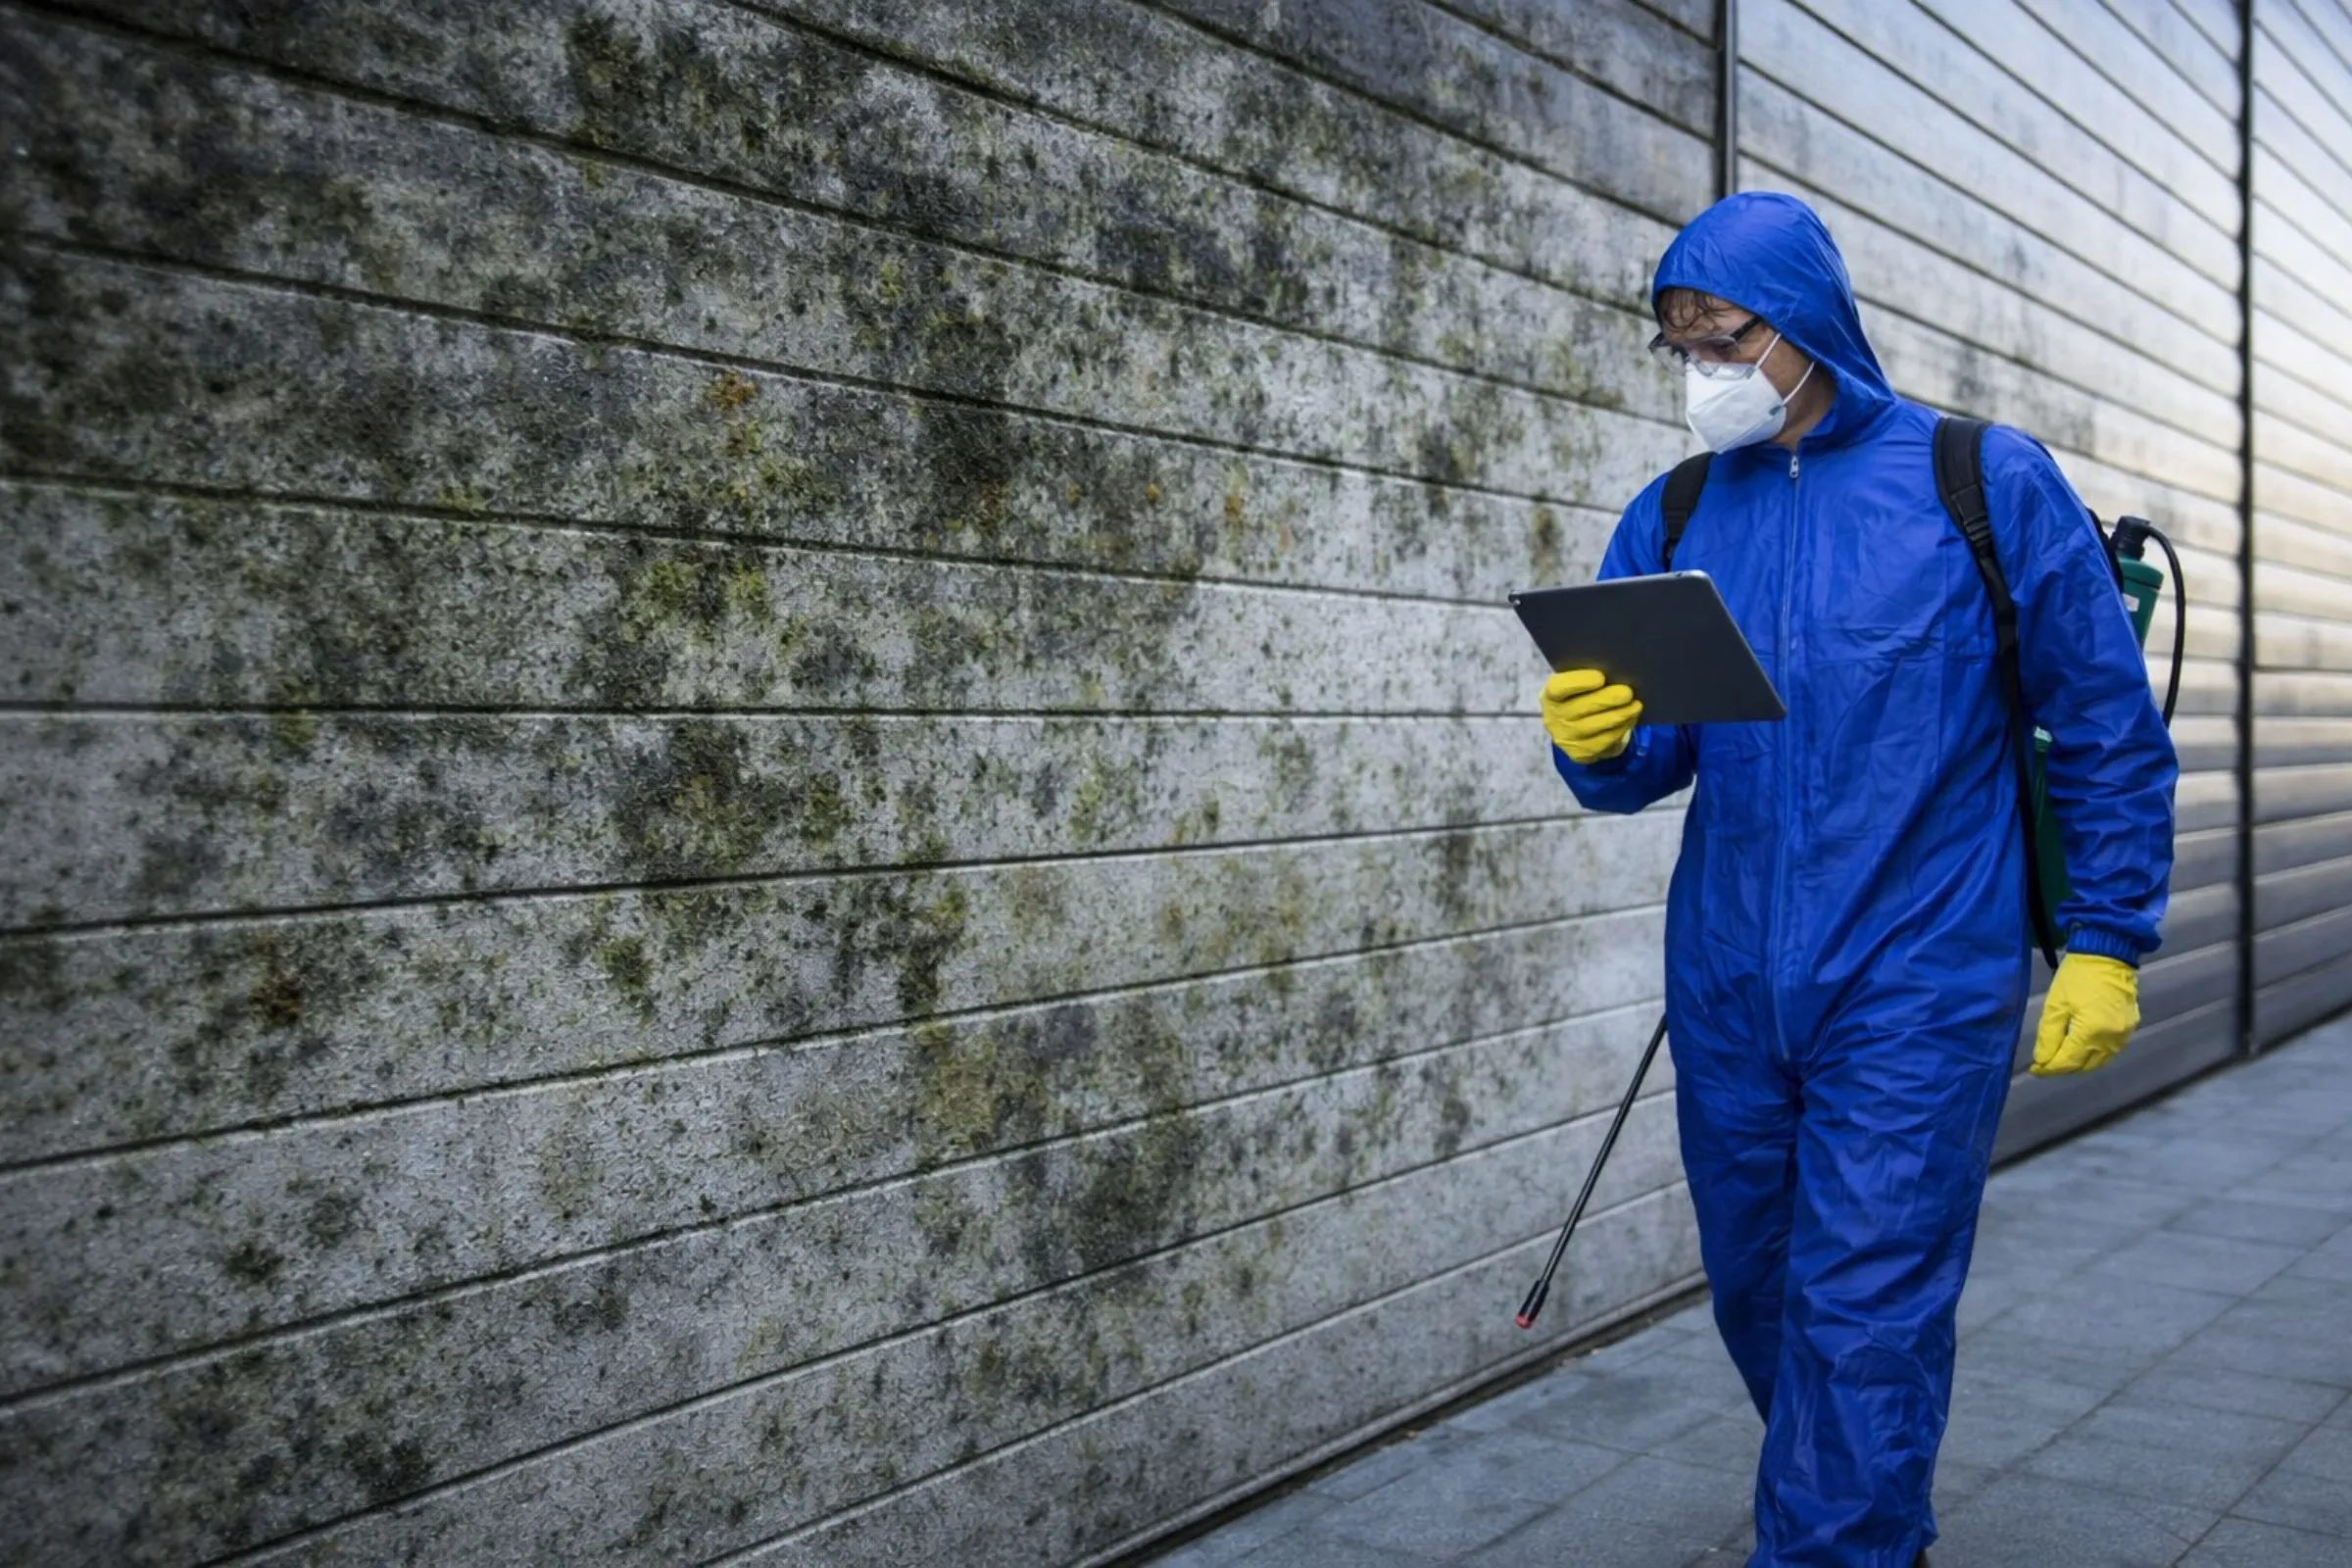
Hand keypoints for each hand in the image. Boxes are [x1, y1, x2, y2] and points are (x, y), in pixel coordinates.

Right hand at [1542, 669, 1641, 763]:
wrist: (1576, 726)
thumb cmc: (1581, 696)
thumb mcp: (1578, 685)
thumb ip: (1589, 677)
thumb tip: (1615, 672)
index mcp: (1550, 695)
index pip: (1558, 688)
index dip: (1579, 682)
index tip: (1601, 677)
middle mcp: (1553, 718)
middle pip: (1581, 708)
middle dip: (1607, 699)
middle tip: (1627, 692)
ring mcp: (1566, 738)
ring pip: (1595, 726)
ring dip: (1619, 715)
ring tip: (1636, 705)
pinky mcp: (1580, 753)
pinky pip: (1603, 741)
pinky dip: (1620, 729)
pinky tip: (1631, 718)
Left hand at [2030, 953, 2139, 1075]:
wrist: (2108, 956)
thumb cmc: (2077, 977)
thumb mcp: (2055, 1005)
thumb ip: (2048, 1036)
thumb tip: (2042, 1060)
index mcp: (2091, 1032)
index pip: (2068, 1061)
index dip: (2049, 1068)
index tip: (2035, 1070)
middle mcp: (2111, 1039)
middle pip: (2085, 1065)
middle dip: (2064, 1068)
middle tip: (2045, 1064)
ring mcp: (2123, 1035)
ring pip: (2099, 1061)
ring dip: (2080, 1063)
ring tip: (2060, 1058)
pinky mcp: (2129, 1028)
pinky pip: (2110, 1051)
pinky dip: (2094, 1054)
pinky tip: (2080, 1049)